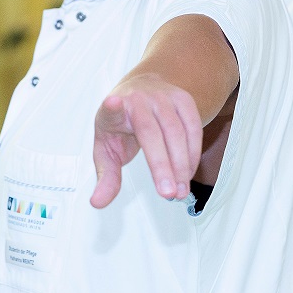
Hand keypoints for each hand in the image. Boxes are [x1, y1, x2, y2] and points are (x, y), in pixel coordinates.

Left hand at [90, 73, 201, 208]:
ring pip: (177, 131)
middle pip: (152, 132)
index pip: (112, 108)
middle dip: (162, 165)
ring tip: (180, 191)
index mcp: (113, 109)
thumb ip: (106, 176)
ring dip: (182, 164)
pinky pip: (194, 128)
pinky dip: (193, 153)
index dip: (113, 107)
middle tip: (168, 194)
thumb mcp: (107, 148)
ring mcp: (163, 96)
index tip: (112, 104)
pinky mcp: (183, 99)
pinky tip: (187, 173)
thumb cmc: (121, 124)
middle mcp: (138, 99)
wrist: (142, 89)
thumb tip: (98, 203)